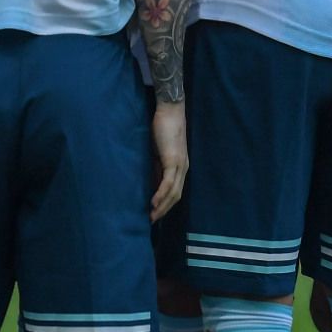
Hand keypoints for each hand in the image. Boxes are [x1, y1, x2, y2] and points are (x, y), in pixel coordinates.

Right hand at [148, 100, 187, 221]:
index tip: (154, 214)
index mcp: (180, 166)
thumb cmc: (162, 127)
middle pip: (176, 196)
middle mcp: (183, 168)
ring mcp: (179, 165)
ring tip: (151, 216)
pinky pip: (168, 182)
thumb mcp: (157, 151)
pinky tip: (153, 203)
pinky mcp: (173, 160)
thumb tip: (149, 181)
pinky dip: (161, 194)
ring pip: (174, 192)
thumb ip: (156, 166)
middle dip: (164, 210)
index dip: (166, 205)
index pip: (175, 191)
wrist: (169, 110)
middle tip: (151, 221)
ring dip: (163, 207)